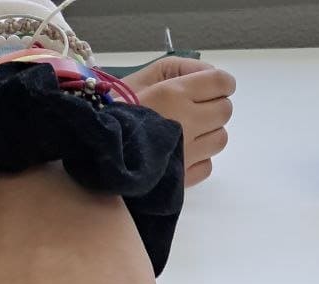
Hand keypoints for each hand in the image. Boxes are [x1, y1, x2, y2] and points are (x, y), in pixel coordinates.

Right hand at [123, 58, 235, 185]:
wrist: (93, 154)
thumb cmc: (111, 113)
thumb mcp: (140, 78)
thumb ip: (177, 69)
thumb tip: (207, 74)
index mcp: (174, 93)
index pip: (222, 82)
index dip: (220, 83)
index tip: (209, 88)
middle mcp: (186, 121)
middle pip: (225, 111)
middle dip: (214, 108)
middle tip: (193, 112)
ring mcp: (186, 153)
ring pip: (220, 139)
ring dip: (209, 134)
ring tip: (186, 135)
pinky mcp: (181, 178)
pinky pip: (207, 166)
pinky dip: (199, 160)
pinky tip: (180, 155)